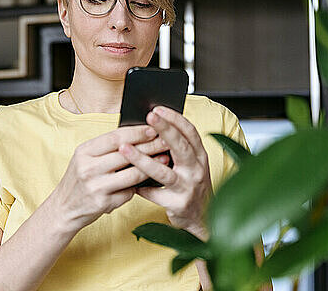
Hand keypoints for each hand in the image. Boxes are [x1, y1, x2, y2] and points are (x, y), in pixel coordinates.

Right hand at [50, 124, 170, 232]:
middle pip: (126, 154)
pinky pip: (129, 192)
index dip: (136, 132)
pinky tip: (152, 179)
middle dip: (150, 146)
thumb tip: (137, 135)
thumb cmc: (80, 179)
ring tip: (165, 158)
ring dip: (152, 166)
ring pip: (132, 174)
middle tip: (166, 141)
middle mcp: (88, 168)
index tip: (153, 128)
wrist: (64, 208)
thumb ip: (106, 148)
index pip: (114, 137)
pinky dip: (140, 185)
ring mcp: (96, 187)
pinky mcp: (103, 203)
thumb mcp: (85, 158)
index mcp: (84, 151)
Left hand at [118, 106, 211, 236]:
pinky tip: (130, 183)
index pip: (190, 132)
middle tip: (148, 116)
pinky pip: (154, 193)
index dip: (175, 119)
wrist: (202, 220)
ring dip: (142, 159)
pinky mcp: (178, 204)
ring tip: (124, 149)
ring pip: (163, 172)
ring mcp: (188, 187)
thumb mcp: (190, 165)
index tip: (158, 108)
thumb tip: (150, 128)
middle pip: (180, 146)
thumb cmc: (190, 186)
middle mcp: (197, 170)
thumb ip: (176, 149)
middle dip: (164, 129)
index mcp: (200, 157)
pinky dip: (140, 187)